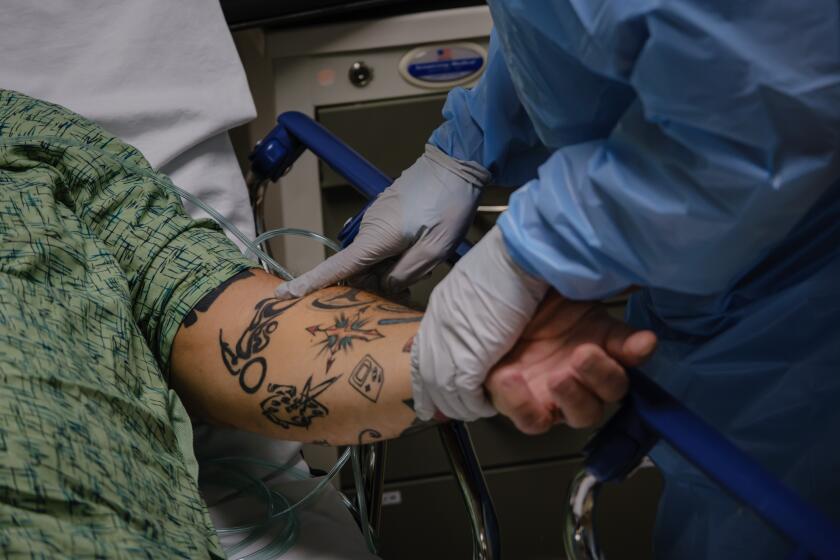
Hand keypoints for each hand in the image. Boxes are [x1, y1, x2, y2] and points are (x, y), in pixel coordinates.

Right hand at [274, 144, 489, 299]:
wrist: (457, 162)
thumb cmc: (449, 203)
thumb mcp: (435, 248)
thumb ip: (407, 273)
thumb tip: (386, 286)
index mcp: (376, 238)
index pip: (337, 268)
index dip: (311, 283)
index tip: (286, 294)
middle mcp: (369, 228)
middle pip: (359, 268)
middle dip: (377, 283)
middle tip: (409, 290)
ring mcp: (376, 219)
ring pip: (373, 257)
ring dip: (390, 268)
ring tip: (422, 263)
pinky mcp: (386, 213)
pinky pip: (381, 243)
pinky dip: (393, 254)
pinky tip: (418, 251)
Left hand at [411, 225, 548, 420]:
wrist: (519, 257)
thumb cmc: (509, 264)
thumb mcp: (477, 287)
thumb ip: (469, 308)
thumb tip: (475, 323)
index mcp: (439, 310)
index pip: (422, 353)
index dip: (425, 376)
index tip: (427, 392)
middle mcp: (437, 329)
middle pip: (427, 376)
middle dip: (437, 397)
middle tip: (443, 411)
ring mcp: (448, 345)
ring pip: (444, 390)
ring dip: (460, 404)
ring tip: (475, 409)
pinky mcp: (468, 359)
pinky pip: (465, 394)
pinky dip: (476, 404)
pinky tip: (487, 406)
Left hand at [485, 292, 656, 433]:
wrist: (482, 304)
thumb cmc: (521, 290)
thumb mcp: (553, 280)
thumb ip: (586, 279)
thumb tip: (627, 271)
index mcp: (599, 335)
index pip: (630, 348)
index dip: (637, 348)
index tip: (642, 342)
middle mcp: (585, 369)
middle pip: (613, 389)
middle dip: (603, 374)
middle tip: (583, 354)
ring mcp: (557, 393)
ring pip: (584, 414)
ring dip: (575, 398)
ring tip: (558, 377)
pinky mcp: (525, 406)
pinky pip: (533, 421)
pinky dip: (524, 404)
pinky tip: (511, 377)